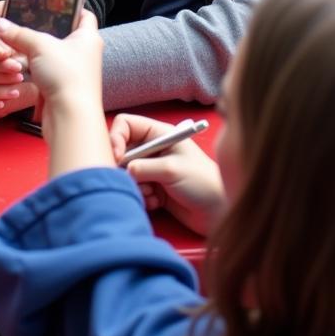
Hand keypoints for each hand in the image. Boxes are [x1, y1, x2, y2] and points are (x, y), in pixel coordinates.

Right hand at [0, 12, 112, 173]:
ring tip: (18, 39)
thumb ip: (18, 33)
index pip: (83, 13)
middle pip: (63, 33)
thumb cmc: (67, 77)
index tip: (51, 0)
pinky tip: (20, 63)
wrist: (70, 117)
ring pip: (52, 54)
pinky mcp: (62, 87)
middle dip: (44, 29)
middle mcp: (85, 53)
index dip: (69, 5)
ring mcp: (74, 71)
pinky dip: (34, 68)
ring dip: (36, 50)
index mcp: (88, 37)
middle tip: (26, 19)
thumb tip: (0, 24)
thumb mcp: (39, 46)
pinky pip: (46, 71)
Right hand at [109, 114, 224, 235]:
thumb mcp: (171, 169)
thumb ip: (142, 167)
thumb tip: (123, 171)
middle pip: (122, 151)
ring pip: (126, 174)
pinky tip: (158, 202)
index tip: (117, 157)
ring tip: (152, 194)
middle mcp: (153, 149)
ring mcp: (152, 169)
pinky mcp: (153, 188)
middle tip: (133, 181)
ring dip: (136, 186)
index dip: (116, 138)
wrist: (218, 211)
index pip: (125, 124)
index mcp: (158, 134)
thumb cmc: (202, 182)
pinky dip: (143, 197)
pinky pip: (135, 190)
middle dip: (124, 168)